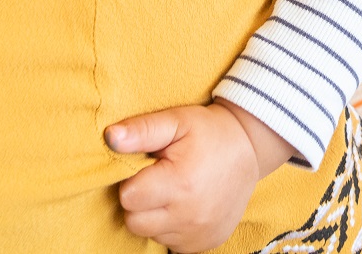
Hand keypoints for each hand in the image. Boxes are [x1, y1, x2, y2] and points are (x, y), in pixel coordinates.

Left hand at [105, 101, 290, 251]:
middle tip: (157, 180)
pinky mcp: (206, 243)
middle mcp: (189, 215)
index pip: (128, 197)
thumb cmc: (209, 132)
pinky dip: (172, 227)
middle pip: (135, 221)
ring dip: (155, 216)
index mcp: (180, 183)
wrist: (250, 150)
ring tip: (173, 190)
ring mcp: (199, 234)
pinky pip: (172, 243)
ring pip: (151, 234)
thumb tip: (110, 137)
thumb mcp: (177, 121)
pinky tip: (184, 205)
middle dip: (139, 202)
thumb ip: (142, 130)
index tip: (148, 168)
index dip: (132, 181)